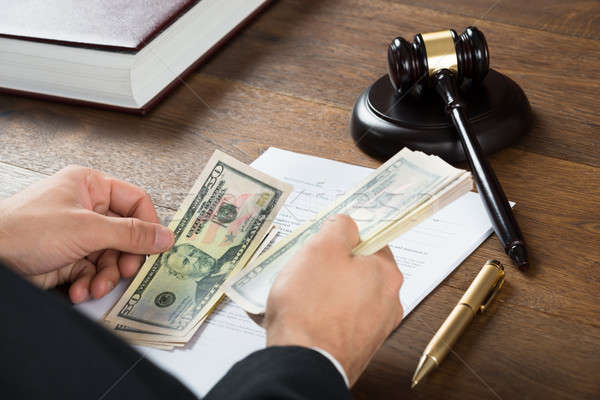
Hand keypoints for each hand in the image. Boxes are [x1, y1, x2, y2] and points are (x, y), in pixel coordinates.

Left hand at [0, 166, 173, 302]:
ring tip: (97, 287)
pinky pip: (93, 272)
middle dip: (125, 258)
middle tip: (128, 271)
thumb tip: (166, 237)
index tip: (158, 246)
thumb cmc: (24, 230)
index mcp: (90, 186)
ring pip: (111, 257)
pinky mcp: (68, 258)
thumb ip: (131, 234)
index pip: (135, 201)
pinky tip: (81, 290)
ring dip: (107, 276)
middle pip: (126, 234)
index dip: (149, 224)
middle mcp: (86, 208)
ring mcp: (77, 234)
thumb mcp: (86, 229)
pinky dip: (90, 284)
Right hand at [265, 214, 403, 385]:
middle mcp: (389, 302)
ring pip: (346, 295)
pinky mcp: (356, 347)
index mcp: (386, 273)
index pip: (372, 241)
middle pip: (358, 269)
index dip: (345, 237)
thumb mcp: (321, 248)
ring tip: (298, 294)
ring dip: (324, 290)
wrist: (302, 363)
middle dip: (331, 265)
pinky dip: (322, 314)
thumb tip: (347, 224)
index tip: (325, 240)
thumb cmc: (311, 306)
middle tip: (306, 266)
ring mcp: (374, 328)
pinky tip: (301, 316)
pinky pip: (338, 319)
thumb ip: (340, 227)